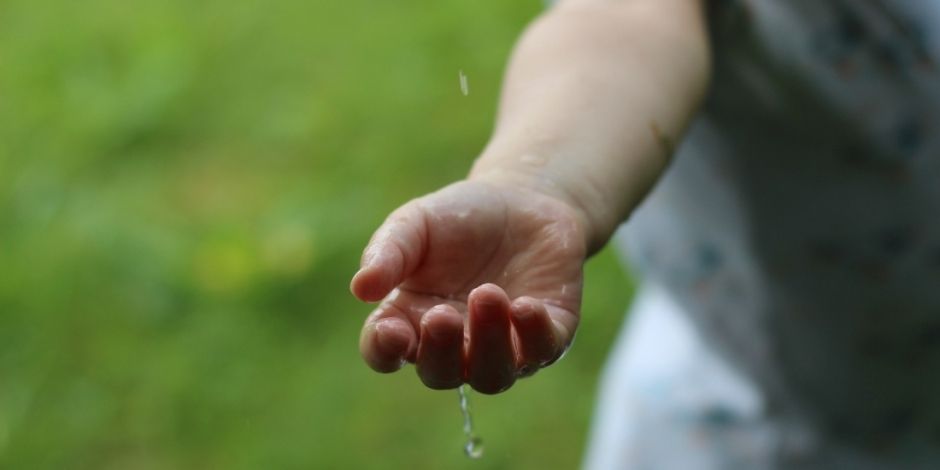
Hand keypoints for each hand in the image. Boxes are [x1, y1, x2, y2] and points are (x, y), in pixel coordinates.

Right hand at [350, 179, 586, 393]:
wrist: (524, 199)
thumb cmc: (458, 217)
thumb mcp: (416, 223)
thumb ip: (389, 252)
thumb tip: (361, 288)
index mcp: (409, 320)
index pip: (385, 352)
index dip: (384, 349)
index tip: (390, 330)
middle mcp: (454, 345)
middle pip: (440, 373)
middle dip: (441, 351)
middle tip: (442, 314)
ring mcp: (502, 347)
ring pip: (491, 374)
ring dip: (488, 343)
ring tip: (488, 294)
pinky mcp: (547, 337)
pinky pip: (540, 351)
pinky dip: (533, 335)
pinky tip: (525, 306)